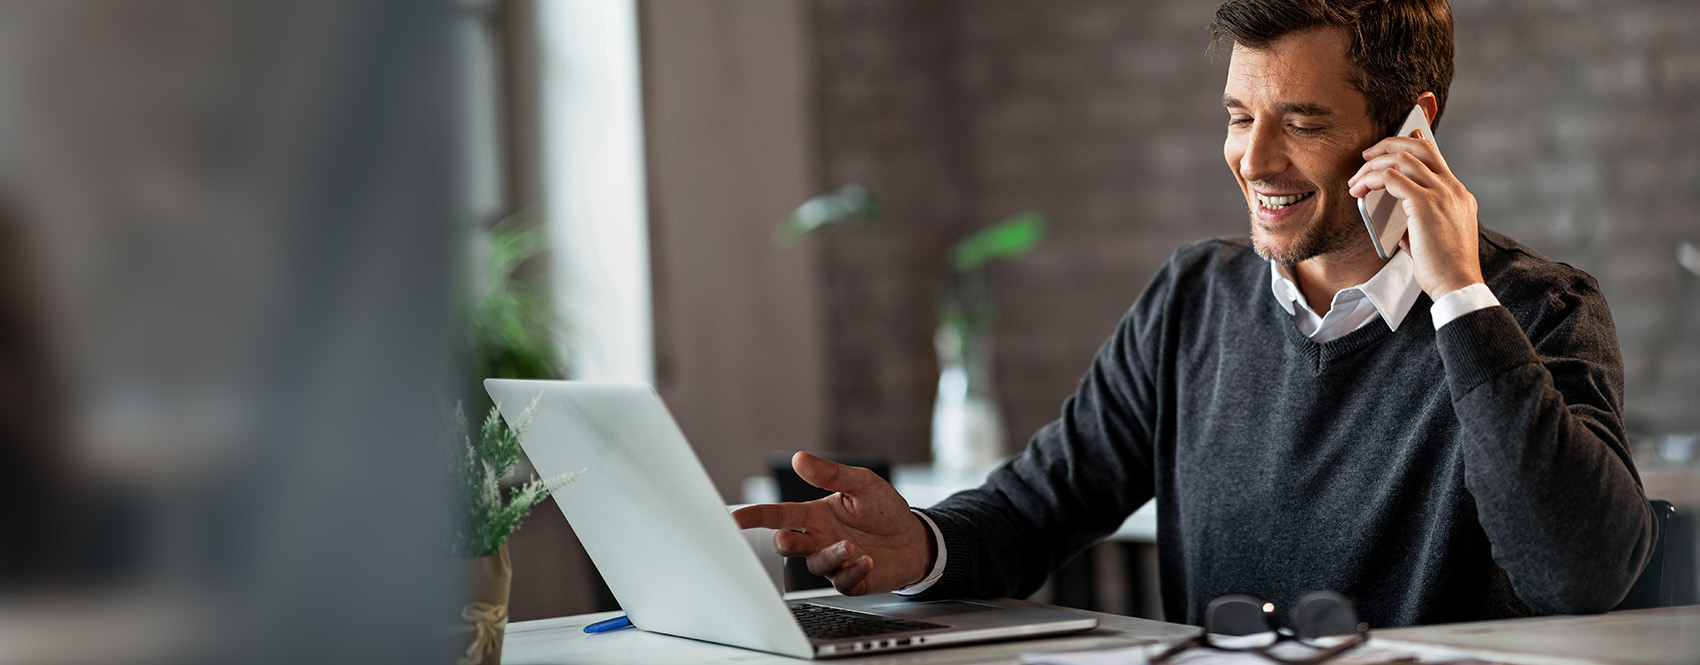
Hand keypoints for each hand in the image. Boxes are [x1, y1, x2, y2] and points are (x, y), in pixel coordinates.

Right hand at [732, 452, 935, 594]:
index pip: (779, 514)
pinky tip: (866, 561)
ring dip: (828, 554)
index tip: (735, 518)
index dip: (755, 516)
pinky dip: (852, 571)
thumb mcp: (861, 483)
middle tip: (787, 538)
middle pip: (788, 544)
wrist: (915, 538)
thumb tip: (800, 457)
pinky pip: (842, 581)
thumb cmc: (884, 510)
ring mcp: (834, 561)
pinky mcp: (851, 579)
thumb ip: (831, 474)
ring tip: (850, 545)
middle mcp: (819, 539)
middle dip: (784, 542)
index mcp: (815, 515)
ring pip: (814, 564)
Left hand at [1347, 128, 1483, 297]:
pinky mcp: (1425, 203)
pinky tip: (1359, 191)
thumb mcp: (1433, 236)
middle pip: (1419, 147)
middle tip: (1366, 155)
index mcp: (1458, 194)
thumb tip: (1395, 217)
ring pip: (1401, 159)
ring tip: (1356, 180)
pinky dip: (1370, 179)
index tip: (1388, 147)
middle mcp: (1452, 189)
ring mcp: (1441, 193)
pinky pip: (1390, 177)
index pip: (1434, 156)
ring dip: (1372, 165)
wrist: (1457, 283)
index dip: (1410, 144)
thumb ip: (1418, 220)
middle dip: (1388, 144)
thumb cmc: (1444, 268)